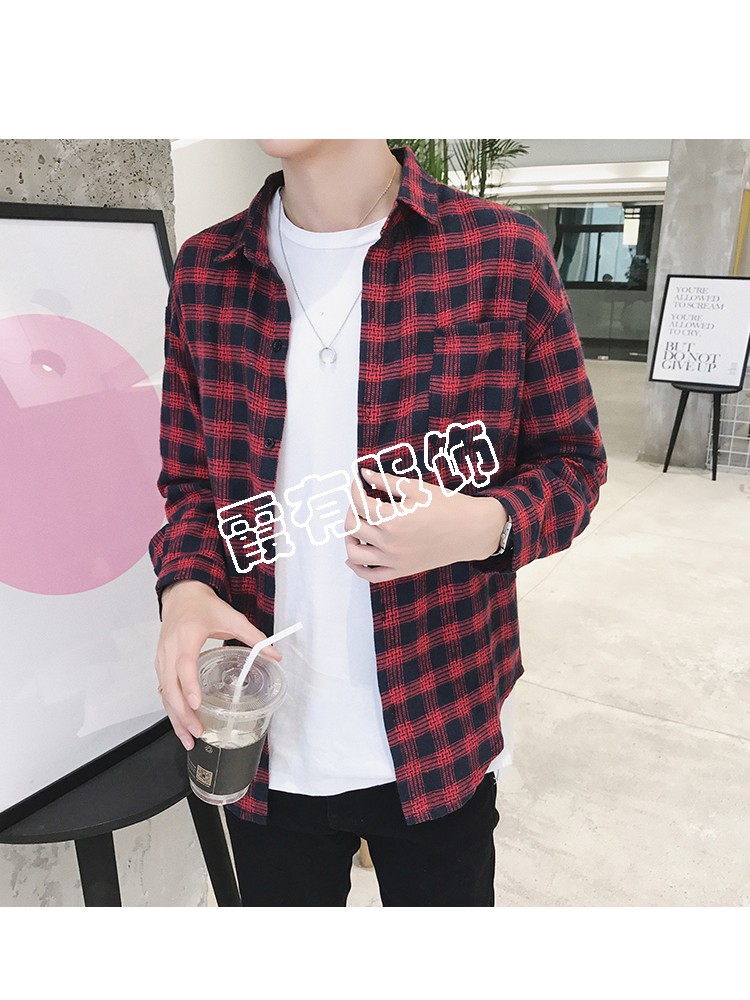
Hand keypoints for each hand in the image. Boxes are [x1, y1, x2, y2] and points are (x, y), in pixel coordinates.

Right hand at [155, 580, 281, 749]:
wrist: (182, 595)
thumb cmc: (204, 606)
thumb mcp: (232, 617)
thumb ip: (254, 637)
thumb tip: (275, 656)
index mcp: (186, 635)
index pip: (184, 664)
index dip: (189, 684)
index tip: (196, 703)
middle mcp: (169, 649)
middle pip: (170, 686)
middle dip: (182, 712)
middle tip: (198, 731)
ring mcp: (162, 658)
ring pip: (164, 693)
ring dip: (175, 717)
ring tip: (190, 738)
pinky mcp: (161, 665)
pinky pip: (163, 691)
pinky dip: (171, 710)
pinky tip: (181, 725)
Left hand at [343, 468, 507, 582]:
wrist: (472, 531)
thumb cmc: (448, 506)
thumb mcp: (417, 488)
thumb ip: (386, 481)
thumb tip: (364, 473)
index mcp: (393, 519)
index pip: (359, 503)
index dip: (355, 489)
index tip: (358, 481)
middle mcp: (389, 542)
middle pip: (352, 526)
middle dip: (352, 509)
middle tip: (361, 500)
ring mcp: (394, 559)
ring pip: (354, 553)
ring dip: (349, 538)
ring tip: (357, 525)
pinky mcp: (401, 570)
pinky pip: (370, 575)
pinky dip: (357, 567)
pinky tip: (356, 555)